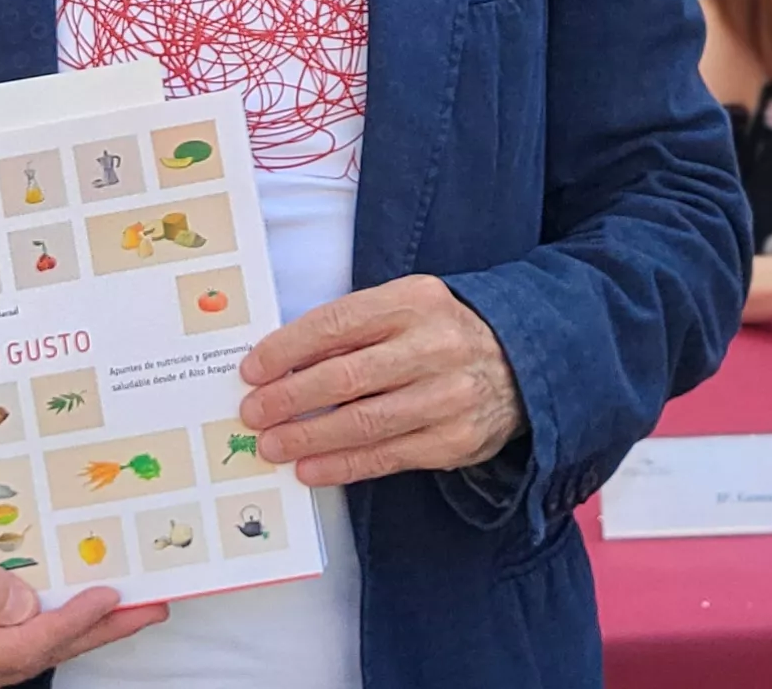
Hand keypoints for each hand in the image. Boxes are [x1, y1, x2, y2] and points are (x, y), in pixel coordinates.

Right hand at [0, 528, 161, 688]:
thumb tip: (23, 603)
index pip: (19, 646)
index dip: (66, 622)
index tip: (105, 596)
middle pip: (45, 652)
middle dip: (101, 630)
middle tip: (150, 607)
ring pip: (47, 645)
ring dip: (94, 625)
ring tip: (141, 604)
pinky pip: (36, 633)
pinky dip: (70, 617)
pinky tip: (99, 602)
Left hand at [236, 273, 526, 487]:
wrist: (519, 364)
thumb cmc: (440, 334)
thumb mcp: (405, 308)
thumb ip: (354, 328)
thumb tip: (281, 363)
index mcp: (413, 301)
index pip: (337, 324)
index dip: (287, 349)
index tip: (252, 370)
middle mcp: (434, 346)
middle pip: (346, 376)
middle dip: (289, 398)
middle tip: (254, 413)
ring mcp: (447, 396)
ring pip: (363, 422)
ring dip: (308, 437)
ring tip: (272, 446)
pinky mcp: (454, 440)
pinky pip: (386, 457)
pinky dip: (342, 466)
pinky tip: (310, 469)